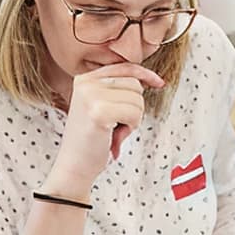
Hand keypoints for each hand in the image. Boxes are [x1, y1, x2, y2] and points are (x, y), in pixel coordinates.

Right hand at [47, 62, 165, 194]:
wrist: (75, 166)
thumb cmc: (92, 140)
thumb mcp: (103, 106)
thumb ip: (119, 90)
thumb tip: (150, 79)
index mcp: (85, 79)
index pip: (125, 67)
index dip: (145, 74)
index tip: (159, 83)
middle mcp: (86, 83)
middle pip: (134, 84)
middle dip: (134, 107)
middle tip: (116, 124)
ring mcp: (91, 96)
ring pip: (137, 99)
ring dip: (133, 119)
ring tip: (113, 130)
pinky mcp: (98, 112)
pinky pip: (134, 113)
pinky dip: (131, 127)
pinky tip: (114, 135)